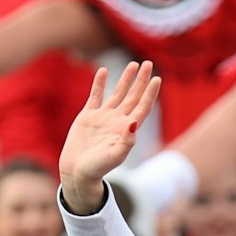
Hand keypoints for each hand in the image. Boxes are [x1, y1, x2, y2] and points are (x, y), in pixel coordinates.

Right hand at [60, 63, 160, 214]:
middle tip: (147, 63)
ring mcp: (104, 117)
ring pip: (117, 93)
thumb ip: (126, 141)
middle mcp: (118, 121)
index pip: (143, 107)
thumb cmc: (98, 168)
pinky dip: (99, 83)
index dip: (150, 93)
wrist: (78, 172)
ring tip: (133, 65)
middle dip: (141, 80)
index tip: (157, 78)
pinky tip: (104, 71)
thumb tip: (134, 122)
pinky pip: (95, 96)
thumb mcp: (115, 156)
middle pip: (133, 96)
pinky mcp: (88, 116)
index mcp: (127, 129)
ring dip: (126, 79)